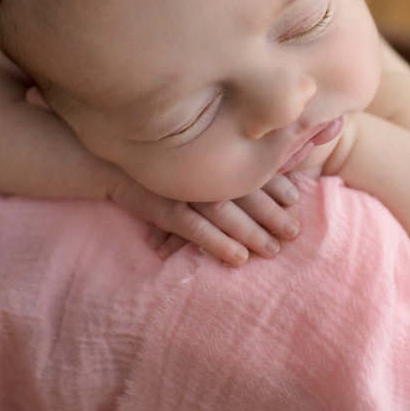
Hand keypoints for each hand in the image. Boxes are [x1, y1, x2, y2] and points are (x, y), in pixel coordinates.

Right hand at [107, 173, 300, 265]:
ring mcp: (182, 187)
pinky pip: (194, 227)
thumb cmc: (163, 161)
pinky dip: (217, 242)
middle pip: (245, 191)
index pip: (250, 167)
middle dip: (271, 212)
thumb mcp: (195, 154)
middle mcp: (201, 168)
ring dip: (250, 231)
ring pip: (224, 211)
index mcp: (213, 152)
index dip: (276, 184)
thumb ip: (226, 160)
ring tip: (272, 250)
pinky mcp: (164, 207)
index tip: (296, 201)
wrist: (113, 163)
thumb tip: (268, 172)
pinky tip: (238, 258)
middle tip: (294, 232)